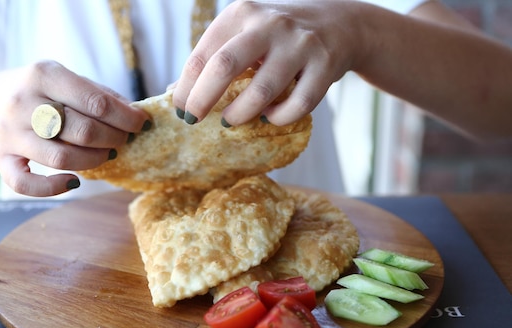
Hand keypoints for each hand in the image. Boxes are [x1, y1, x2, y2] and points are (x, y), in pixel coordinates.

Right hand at [0, 60, 149, 196]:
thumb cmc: (32, 92)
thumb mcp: (60, 78)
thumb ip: (97, 93)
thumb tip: (135, 114)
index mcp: (42, 75)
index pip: (95, 102)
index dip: (126, 117)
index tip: (142, 124)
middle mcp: (23, 103)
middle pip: (83, 131)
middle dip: (114, 138)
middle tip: (123, 140)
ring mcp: (10, 134)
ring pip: (62, 157)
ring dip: (95, 160)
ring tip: (106, 154)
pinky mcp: (2, 161)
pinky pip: (27, 184)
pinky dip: (54, 188)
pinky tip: (74, 181)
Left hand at [173, 0, 365, 125]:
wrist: (340, 23)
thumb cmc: (279, 36)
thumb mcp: (246, 33)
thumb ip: (217, 56)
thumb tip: (179, 95)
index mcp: (241, 13)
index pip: (202, 54)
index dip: (186, 87)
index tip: (181, 110)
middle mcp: (269, 24)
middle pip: (224, 66)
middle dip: (202, 99)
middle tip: (193, 120)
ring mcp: (300, 44)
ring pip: (262, 91)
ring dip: (241, 113)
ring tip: (231, 121)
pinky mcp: (325, 66)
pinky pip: (298, 104)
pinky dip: (279, 117)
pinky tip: (270, 116)